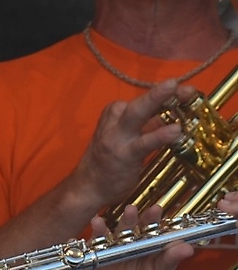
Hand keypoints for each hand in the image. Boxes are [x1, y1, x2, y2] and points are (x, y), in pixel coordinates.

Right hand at [71, 79, 190, 206]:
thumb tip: (174, 115)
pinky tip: (175, 130)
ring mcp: (117, 138)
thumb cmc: (108, 164)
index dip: (163, 94)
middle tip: (177, 82)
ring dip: (155, 100)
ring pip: (136, 114)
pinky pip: (143, 142)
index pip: (140, 101)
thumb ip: (147, 127)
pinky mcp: (124, 155)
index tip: (183, 89)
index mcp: (114, 117)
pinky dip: (159, 134)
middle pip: (138, 103)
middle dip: (159, 91)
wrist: (87, 187)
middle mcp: (114, 123)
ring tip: (176, 91)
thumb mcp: (126, 139)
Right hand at [88, 203, 193, 269]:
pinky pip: (89, 255)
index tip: (156, 209)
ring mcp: (112, 256)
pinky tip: (75, 239)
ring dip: (100, 229)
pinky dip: (81, 246)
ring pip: (106, 239)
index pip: (149, 227)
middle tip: (131, 210)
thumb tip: (186, 247)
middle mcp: (128, 247)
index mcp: (146, 246)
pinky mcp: (98, 267)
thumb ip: (171, 259)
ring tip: (98, 222)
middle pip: (127, 229)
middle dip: (128, 219)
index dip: (151, 218)